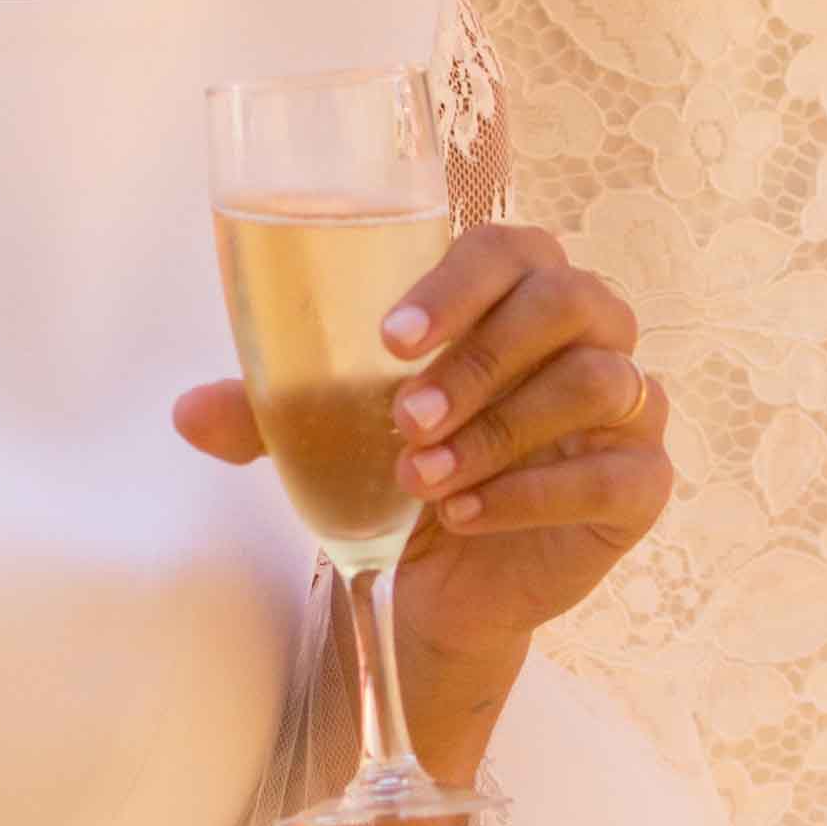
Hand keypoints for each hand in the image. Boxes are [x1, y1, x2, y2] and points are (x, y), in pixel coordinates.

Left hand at [174, 220, 669, 733]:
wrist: (440, 579)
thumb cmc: (398, 465)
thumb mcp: (326, 433)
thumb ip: (267, 413)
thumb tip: (185, 413)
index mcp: (519, 288)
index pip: (512, 246)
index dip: (459, 282)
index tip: (389, 340)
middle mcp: (589, 331)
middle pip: (567, 302)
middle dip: (480, 359)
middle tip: (402, 418)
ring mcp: (628, 405)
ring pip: (597, 383)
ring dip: (500, 428)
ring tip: (422, 478)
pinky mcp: (642, 484)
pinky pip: (619, 472)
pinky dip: (536, 492)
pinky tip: (466, 515)